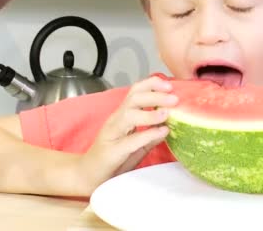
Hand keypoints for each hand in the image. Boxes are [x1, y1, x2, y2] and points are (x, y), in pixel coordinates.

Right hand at [78, 77, 178, 194]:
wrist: (88, 177)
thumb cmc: (113, 160)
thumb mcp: (137, 146)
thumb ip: (151, 135)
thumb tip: (169, 127)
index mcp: (123, 116)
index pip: (135, 92)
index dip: (151, 85)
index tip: (170, 85)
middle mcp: (116, 120)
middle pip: (134, 99)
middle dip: (155, 95)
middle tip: (174, 98)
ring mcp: (112, 134)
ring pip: (129, 115)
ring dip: (150, 113)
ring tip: (167, 113)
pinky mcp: (112, 151)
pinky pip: (130, 140)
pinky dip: (147, 135)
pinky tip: (162, 132)